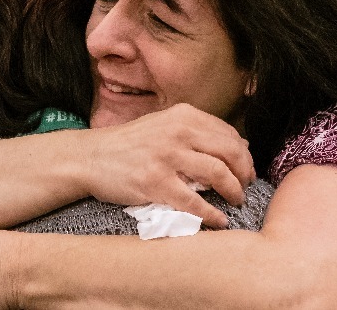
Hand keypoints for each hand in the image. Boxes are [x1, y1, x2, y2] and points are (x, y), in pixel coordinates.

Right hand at [78, 104, 254, 227]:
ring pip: (217, 174)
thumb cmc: (128, 144)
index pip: (228, 133)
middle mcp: (177, 132)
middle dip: (245, 173)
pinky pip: (194, 202)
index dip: (244, 154)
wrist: (89, 157)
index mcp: (182, 115)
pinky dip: (211, 214)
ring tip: (235, 202)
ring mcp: (166, 157)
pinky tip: (218, 221)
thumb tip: (240, 144)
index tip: (247, 170)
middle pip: (230, 152)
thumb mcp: (164, 125)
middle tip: (246, 187)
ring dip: (233, 192)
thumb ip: (198, 131)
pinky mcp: (155, 183)